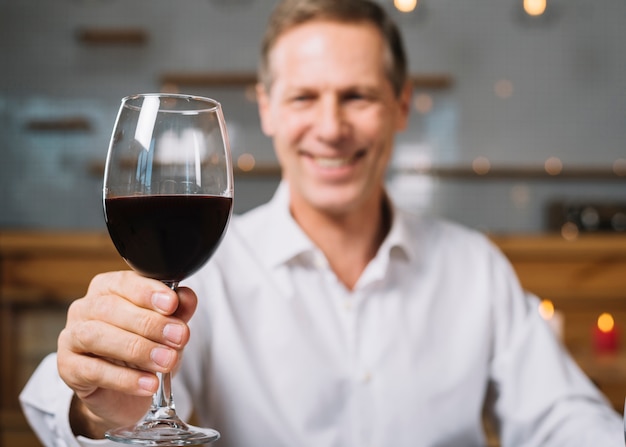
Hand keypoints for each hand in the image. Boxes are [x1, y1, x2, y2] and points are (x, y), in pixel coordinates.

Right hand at [57, 271, 197, 437]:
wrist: (123, 394)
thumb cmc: (143, 351)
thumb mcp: (166, 330)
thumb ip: (177, 312)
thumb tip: (187, 297)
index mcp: (108, 289)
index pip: (125, 282)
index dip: (149, 292)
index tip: (172, 304)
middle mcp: (85, 308)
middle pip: (110, 308)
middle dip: (150, 323)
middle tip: (178, 337)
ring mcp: (71, 337)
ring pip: (97, 336)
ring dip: (138, 349)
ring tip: (166, 361)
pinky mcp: (68, 368)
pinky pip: (94, 370)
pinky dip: (125, 378)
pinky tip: (149, 383)